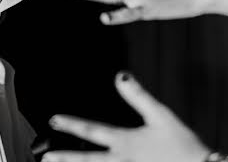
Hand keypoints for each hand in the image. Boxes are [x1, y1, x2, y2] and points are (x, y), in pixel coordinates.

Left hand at [44, 72, 210, 161]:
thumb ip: (138, 96)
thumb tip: (120, 74)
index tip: (54, 119)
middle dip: (65, 159)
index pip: (92, 131)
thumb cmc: (183, 145)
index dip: (71, 124)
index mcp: (126, 142)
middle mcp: (123, 161)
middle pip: (88, 161)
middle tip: (44, 157)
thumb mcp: (161, 115)